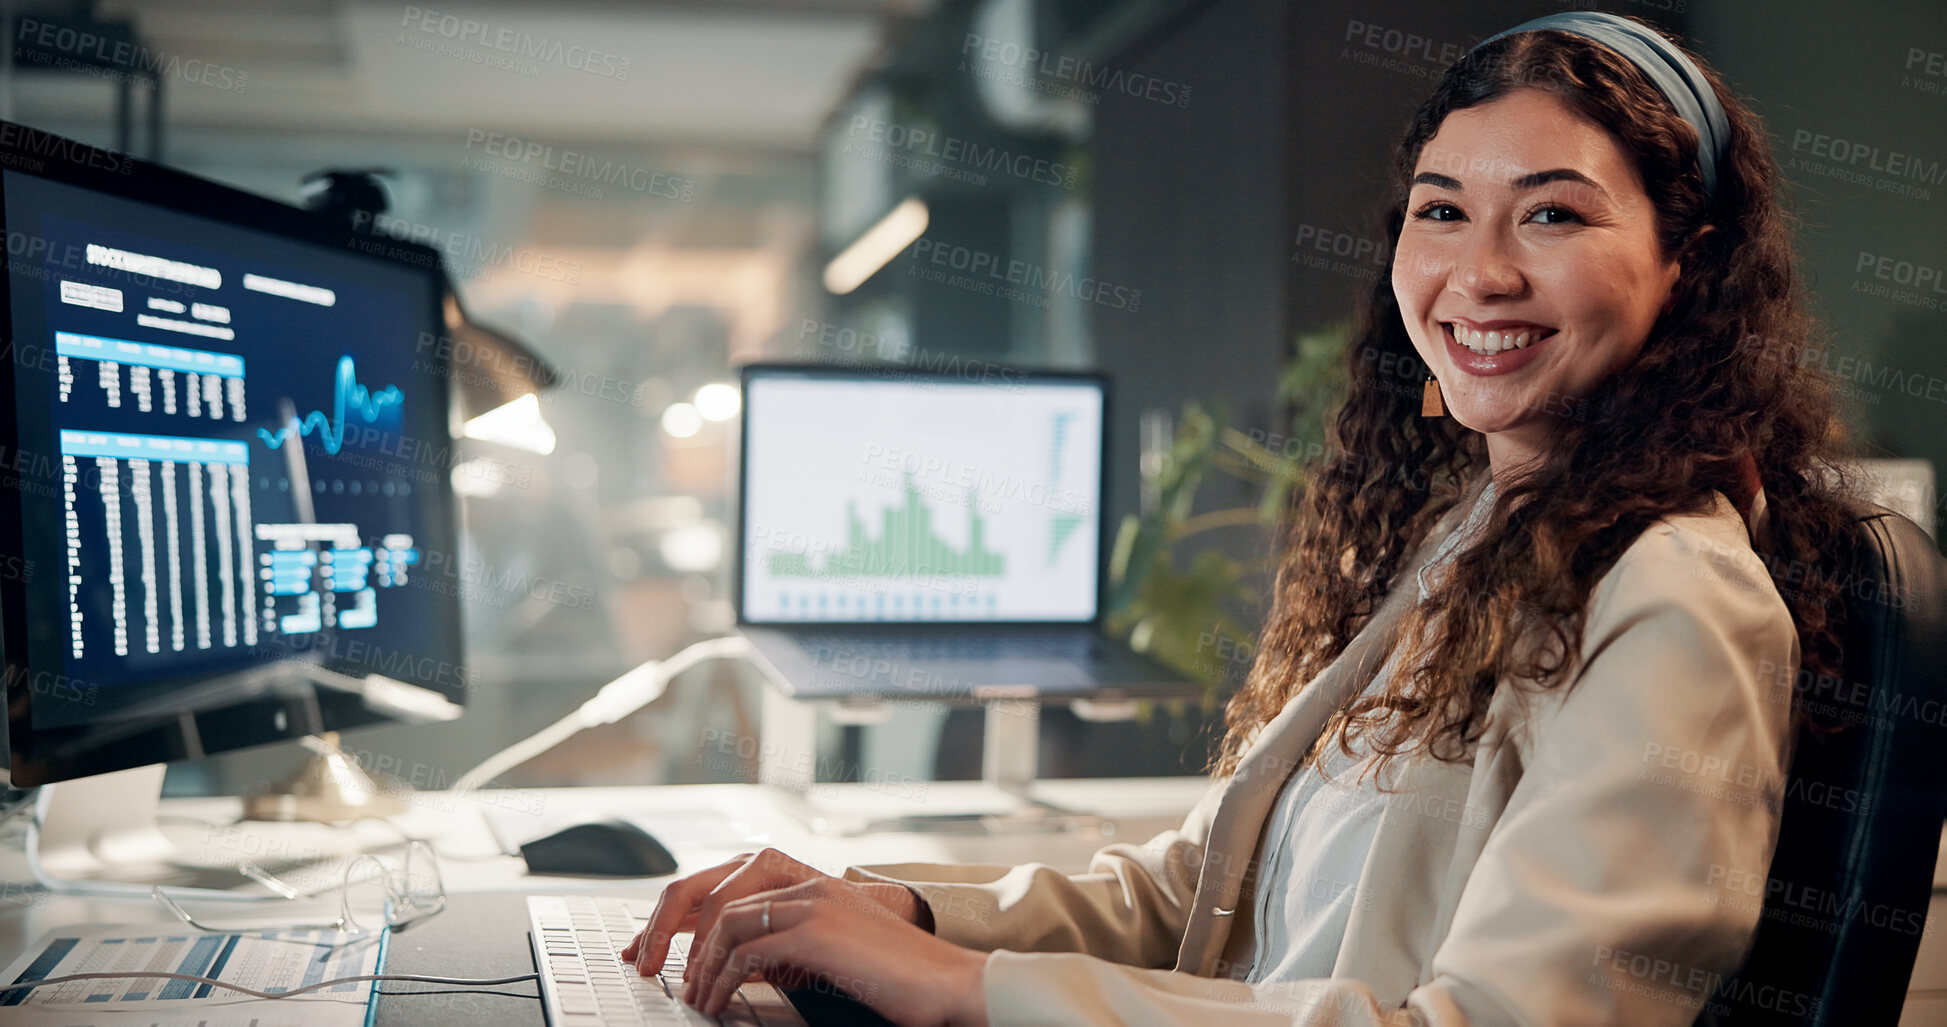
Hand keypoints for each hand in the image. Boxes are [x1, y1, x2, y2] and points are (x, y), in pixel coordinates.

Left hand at [619, 848, 925, 977]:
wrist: (948, 982)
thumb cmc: (899, 976)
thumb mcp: (834, 953)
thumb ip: (789, 948)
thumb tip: (742, 968)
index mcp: (809, 883)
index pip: (727, 887)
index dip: (684, 916)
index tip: (657, 948)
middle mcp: (805, 883)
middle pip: (713, 894)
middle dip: (672, 932)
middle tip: (652, 968)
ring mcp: (809, 902)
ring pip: (724, 923)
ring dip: (697, 963)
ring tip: (691, 997)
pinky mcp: (814, 930)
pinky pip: (746, 950)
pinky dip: (722, 979)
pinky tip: (717, 1002)